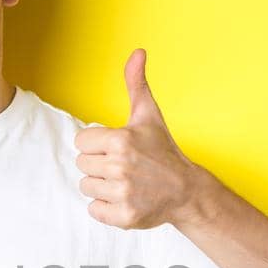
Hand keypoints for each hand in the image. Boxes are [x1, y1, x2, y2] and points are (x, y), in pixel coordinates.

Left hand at [73, 48, 197, 228]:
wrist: (187, 191)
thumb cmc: (163, 151)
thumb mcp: (148, 115)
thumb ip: (136, 83)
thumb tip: (138, 51)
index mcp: (120, 140)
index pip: (81, 143)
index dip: (96, 145)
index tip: (116, 149)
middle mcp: (120, 166)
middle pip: (82, 165)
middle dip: (99, 166)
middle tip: (124, 167)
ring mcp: (123, 193)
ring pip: (86, 187)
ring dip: (102, 187)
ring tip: (125, 182)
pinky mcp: (124, 216)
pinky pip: (93, 210)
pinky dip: (106, 208)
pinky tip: (125, 199)